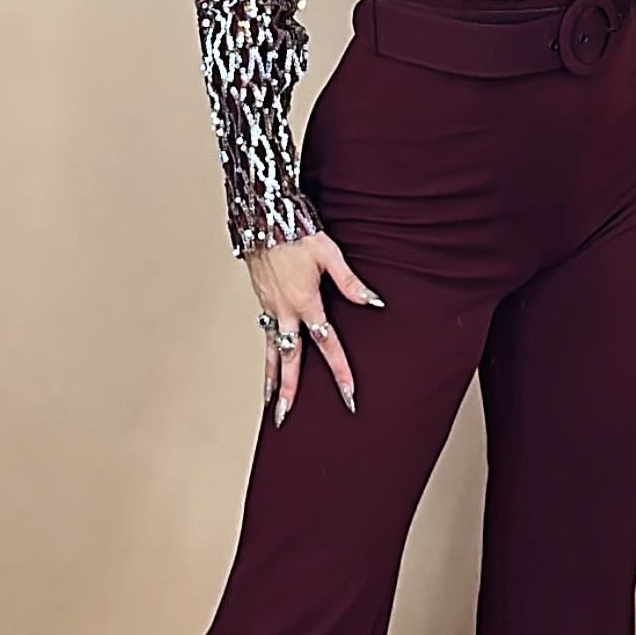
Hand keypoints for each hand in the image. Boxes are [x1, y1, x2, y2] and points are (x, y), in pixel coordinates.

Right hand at [246, 231, 383, 427]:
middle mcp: (285, 311)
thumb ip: (350, 282)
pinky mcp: (263, 302)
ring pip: (272, 351)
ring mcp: (271, 308)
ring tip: (271, 403)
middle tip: (286, 416)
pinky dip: (268, 354)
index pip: (326, 344)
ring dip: (272, 378)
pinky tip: (269, 365)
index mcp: (304, 301)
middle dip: (290, 389)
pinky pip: (267, 335)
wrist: (262, 218)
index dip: (340, 370)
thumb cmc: (295, 232)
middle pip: (290, 358)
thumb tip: (373, 302)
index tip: (348, 393)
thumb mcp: (329, 253)